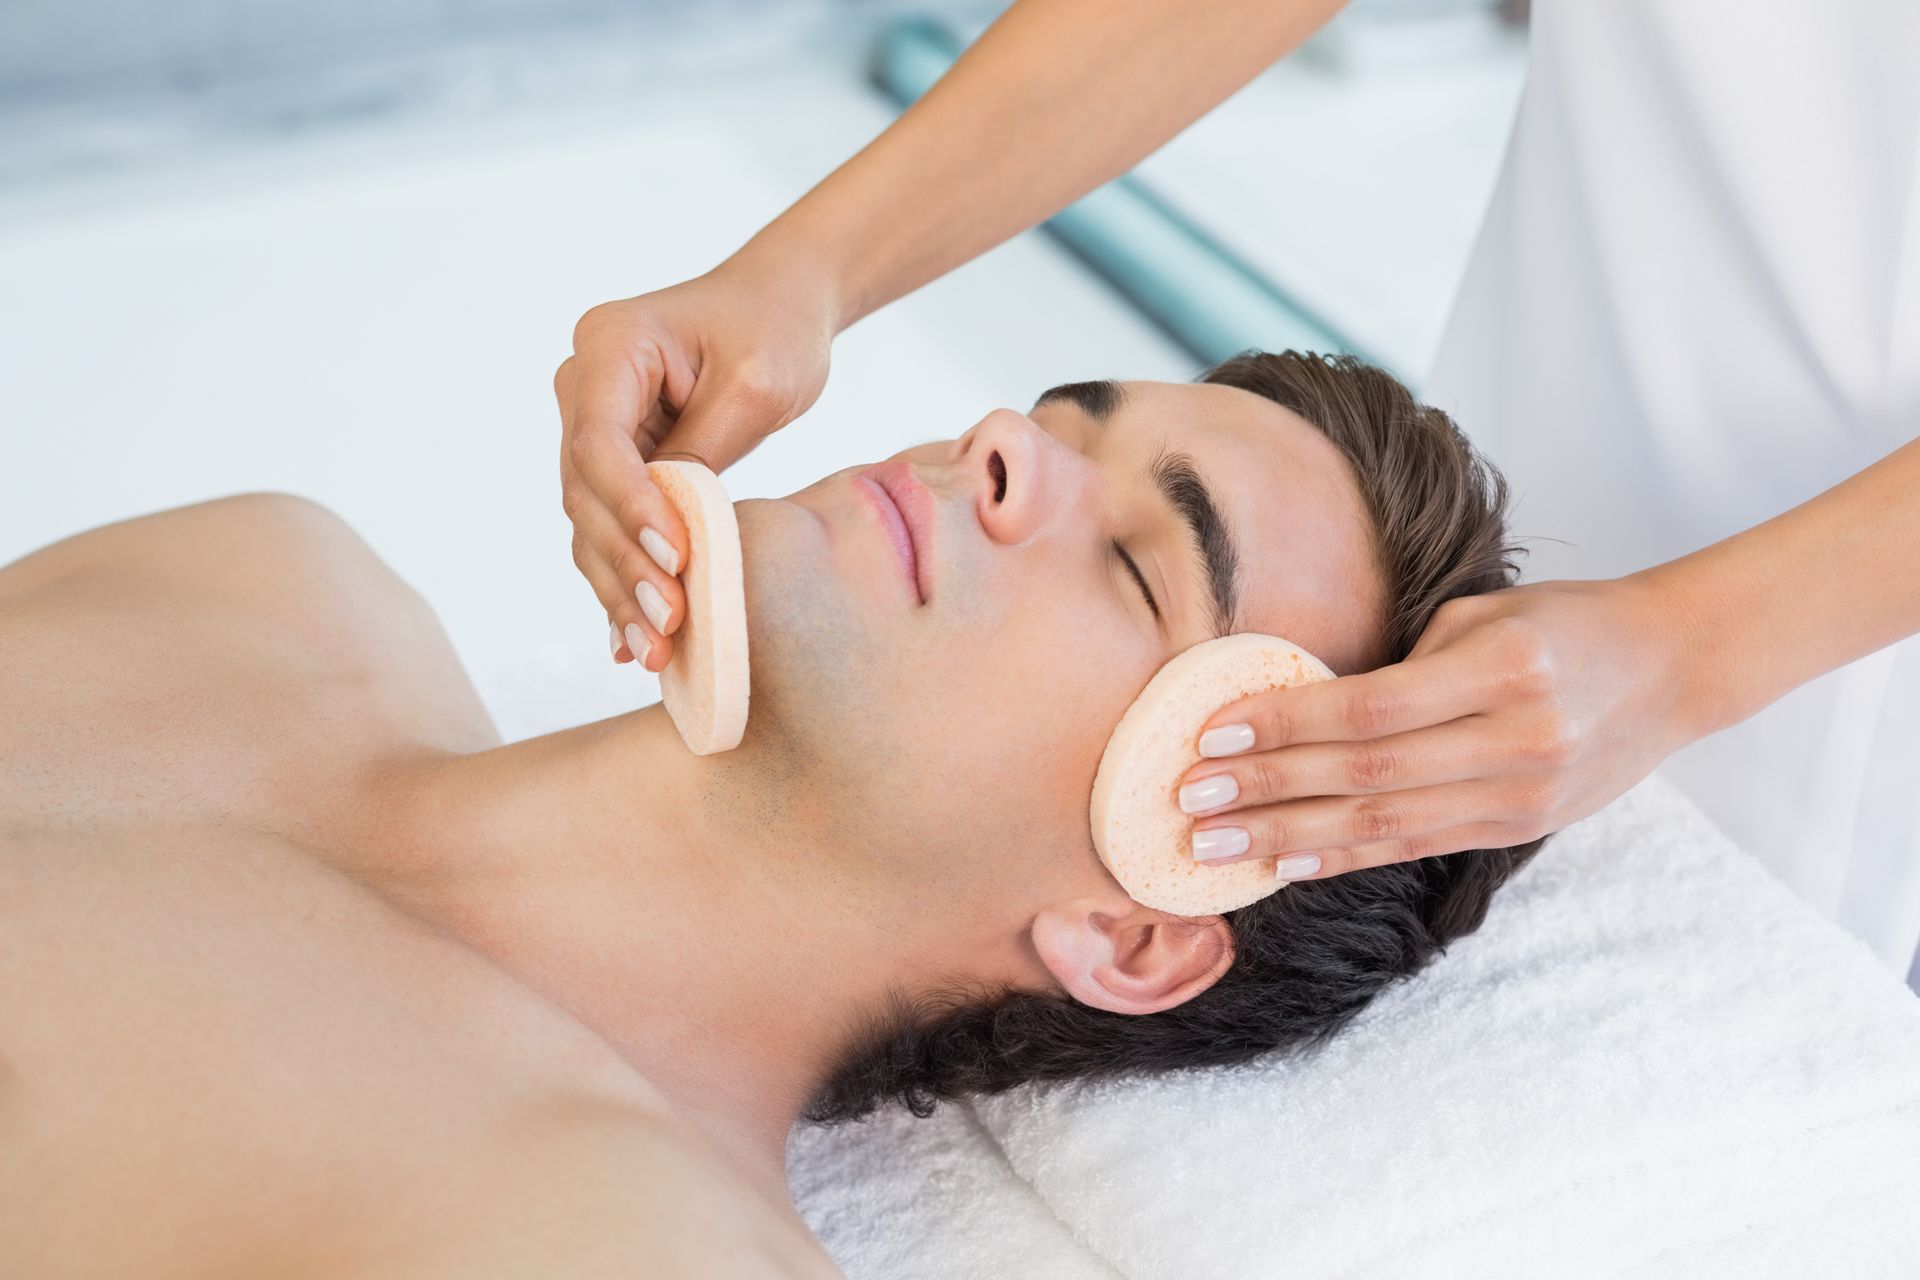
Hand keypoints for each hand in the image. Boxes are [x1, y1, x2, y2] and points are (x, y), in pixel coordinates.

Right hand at [555, 254, 839, 670]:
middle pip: (585, 492)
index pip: (599, 442)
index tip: (676, 558)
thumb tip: (672, 530)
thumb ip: (706, 450)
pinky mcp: (615, 463)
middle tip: (669, 623)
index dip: (631, 507)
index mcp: (609, 346)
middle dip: (625, 564)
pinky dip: (623, 581)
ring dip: (620, 587)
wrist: (778, 306)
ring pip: (590, 522)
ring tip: (655, 648)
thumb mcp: (754, 385)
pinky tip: (631, 640)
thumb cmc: (774, 329)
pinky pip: (609, 527)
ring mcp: (592, 425)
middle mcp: (584, 386)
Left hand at [1178, 576, 1704, 878]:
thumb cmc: (1563, 622)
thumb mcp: (1486, 613)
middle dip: (1267, 789)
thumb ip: (1404, 661)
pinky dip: (1341, 855)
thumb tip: (1302, 705)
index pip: (1369, 708)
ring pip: (1384, 824)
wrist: (1674, 666)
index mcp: (1505, 668)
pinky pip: (1413, 846)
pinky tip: (1281, 862)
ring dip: (1286, 837)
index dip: (1283, 724)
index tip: (1209, 732)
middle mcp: (1518, 738)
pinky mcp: (1520, 827)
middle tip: (1187, 800)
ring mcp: (1523, 794)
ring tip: (1212, 846)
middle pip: (1366, 774)